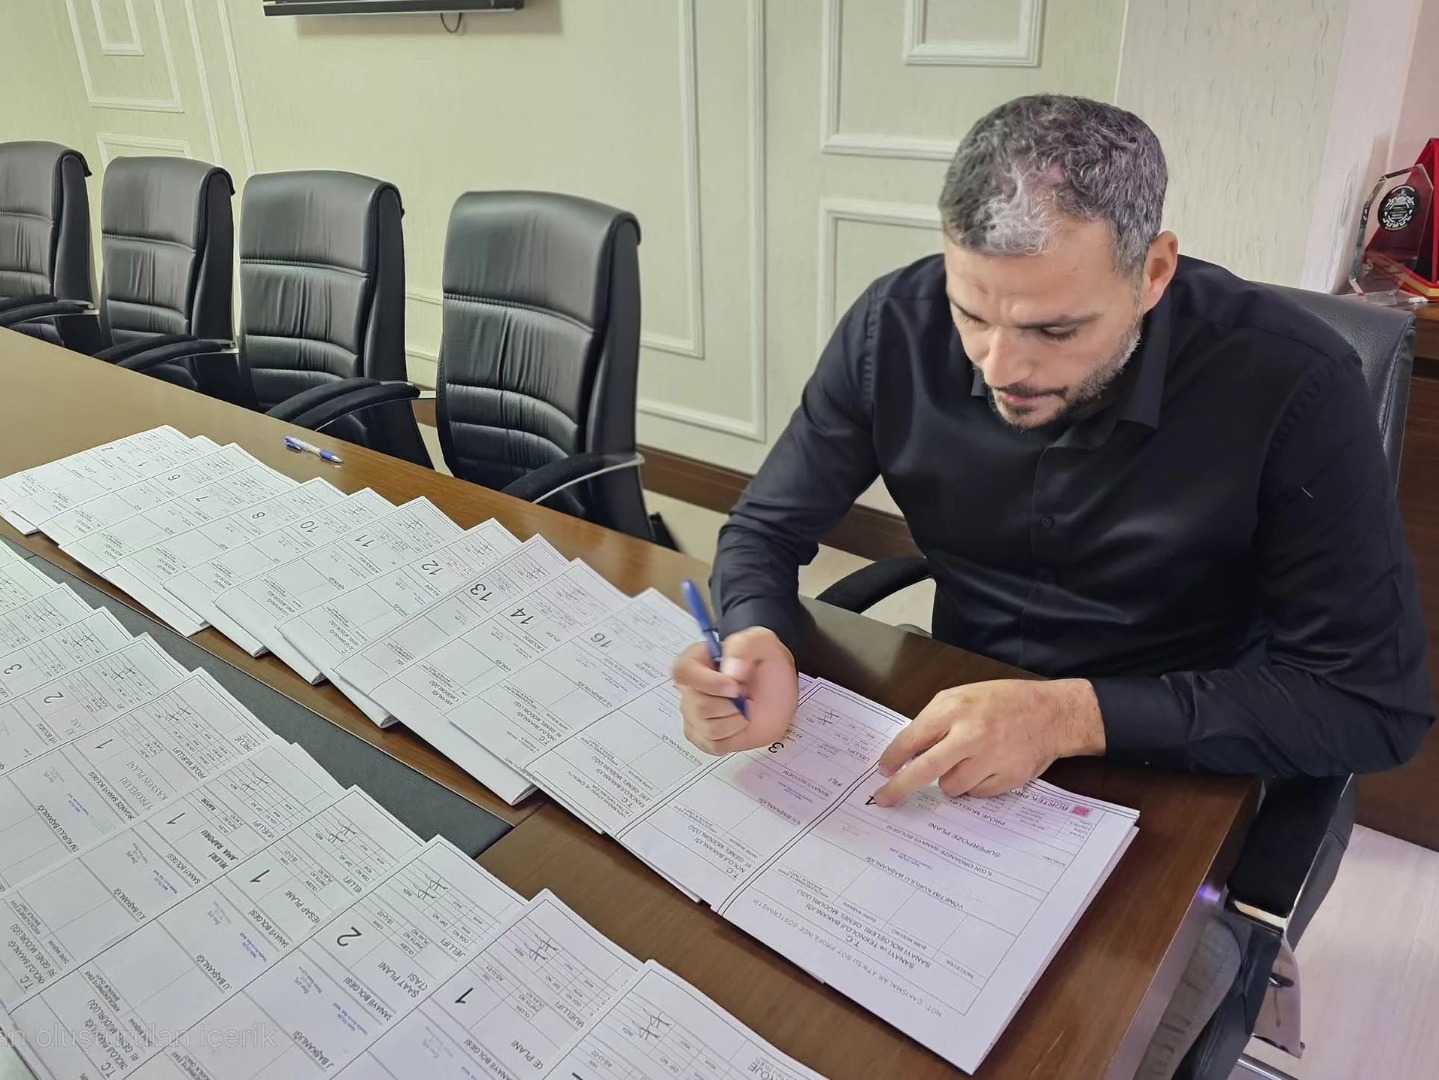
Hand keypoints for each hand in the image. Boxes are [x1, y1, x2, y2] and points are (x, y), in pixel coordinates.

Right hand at [673, 627, 797, 754]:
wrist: (778, 693)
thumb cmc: (767, 665)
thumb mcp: (762, 642)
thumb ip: (744, 645)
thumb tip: (730, 670)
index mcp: (696, 660)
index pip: (683, 672)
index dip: (708, 683)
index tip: (735, 687)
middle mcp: (690, 688)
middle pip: (697, 706)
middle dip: (731, 704)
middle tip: (746, 695)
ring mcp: (693, 715)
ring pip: (708, 728)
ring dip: (736, 720)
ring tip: (744, 708)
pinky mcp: (703, 737)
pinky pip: (713, 745)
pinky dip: (734, 737)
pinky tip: (740, 723)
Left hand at [872, 679, 1104, 805]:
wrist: (1052, 714)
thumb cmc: (1002, 702)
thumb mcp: (963, 697)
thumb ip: (934, 721)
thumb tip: (907, 753)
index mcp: (956, 708)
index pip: (913, 738)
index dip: (893, 758)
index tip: (884, 770)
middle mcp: (971, 734)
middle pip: (924, 770)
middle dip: (899, 788)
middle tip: (883, 800)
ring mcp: (991, 759)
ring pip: (950, 786)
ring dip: (949, 779)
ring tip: (965, 761)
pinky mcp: (1007, 779)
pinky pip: (975, 794)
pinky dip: (974, 785)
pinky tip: (986, 767)